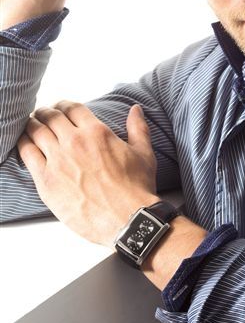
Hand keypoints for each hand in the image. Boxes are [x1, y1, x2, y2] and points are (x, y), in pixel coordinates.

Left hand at [17, 102, 158, 246]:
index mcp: (97, 132)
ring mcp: (58, 160)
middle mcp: (75, 142)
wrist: (127, 218)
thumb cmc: (136, 188)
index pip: (72, 108)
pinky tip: (24, 142)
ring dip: (32, 124)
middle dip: (45, 112)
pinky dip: (23, 143)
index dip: (63, 104)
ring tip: (31, 126)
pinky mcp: (46, 180)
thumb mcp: (143, 153)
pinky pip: (27, 153)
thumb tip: (136, 109)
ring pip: (35, 131)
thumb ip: (138, 127)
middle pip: (51, 116)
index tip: (59, 108)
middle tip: (42, 115)